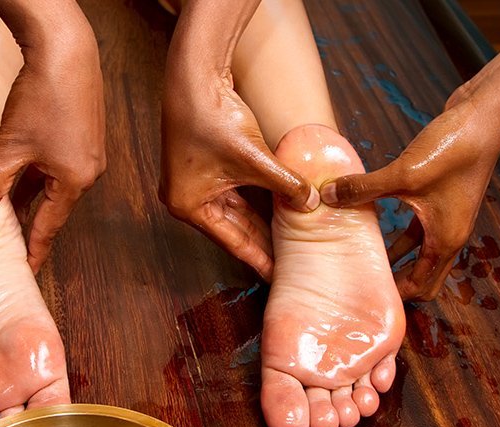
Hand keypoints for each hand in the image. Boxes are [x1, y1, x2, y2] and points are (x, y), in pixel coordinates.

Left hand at [0, 3, 104, 270]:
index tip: (26, 269)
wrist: (66, 51)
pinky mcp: (83, 133)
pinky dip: (36, 173)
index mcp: (75, 181)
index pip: (50, 226)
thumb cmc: (45, 97)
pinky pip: (57, 164)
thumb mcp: (11, 146)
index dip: (35, 249)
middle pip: (52, 205)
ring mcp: (88, 151)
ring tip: (5, 207)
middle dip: (29, 221)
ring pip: (52, 183)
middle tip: (9, 241)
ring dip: (29, 194)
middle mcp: (88, 171)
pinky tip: (17, 168)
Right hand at [160, 68, 317, 281]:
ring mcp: (194, 183)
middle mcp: (186, 199)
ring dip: (261, 222)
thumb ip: (284, 183)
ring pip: (236, 211)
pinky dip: (256, 201)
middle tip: (288, 263)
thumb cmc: (213, 117)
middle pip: (233, 229)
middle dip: (262, 243)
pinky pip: (235, 193)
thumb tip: (312, 202)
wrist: (195, 77)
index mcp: (189, 206)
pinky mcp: (204, 167)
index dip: (258, 258)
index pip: (232, 242)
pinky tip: (278, 211)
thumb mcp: (254, 158)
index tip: (277, 276)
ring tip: (287, 242)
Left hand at [321, 97, 499, 300]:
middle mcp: (450, 235)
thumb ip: (364, 188)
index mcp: (445, 240)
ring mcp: (447, 217)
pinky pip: (418, 228)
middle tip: (363, 284)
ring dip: (396, 258)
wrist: (484, 115)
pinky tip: (375, 226)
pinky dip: (400, 234)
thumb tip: (327, 196)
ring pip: (419, 252)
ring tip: (362, 261)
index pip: (423, 287)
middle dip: (398, 283)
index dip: (397, 297)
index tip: (367, 299)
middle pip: (424, 277)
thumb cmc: (453, 148)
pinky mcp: (441, 198)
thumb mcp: (403, 173)